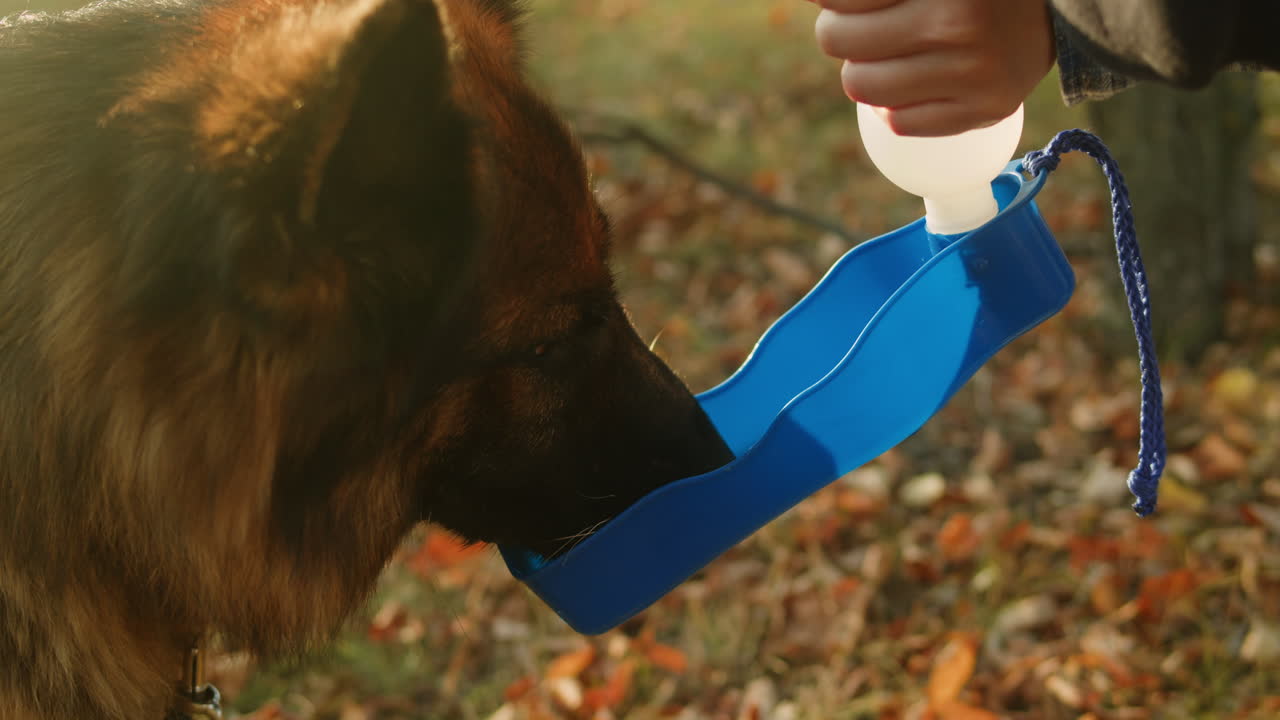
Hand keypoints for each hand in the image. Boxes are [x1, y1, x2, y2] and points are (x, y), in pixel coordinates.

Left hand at [811, 0, 1055, 136]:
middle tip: (860, 27)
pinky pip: (900, 123)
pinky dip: (893, 107)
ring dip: (861, 72)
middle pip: (839, 40)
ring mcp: (973, 72)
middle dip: (838, 32)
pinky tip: (910, 84)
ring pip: (862, 86)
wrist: (1061, 9)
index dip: (831, 0)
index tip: (842, 3)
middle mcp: (957, 24)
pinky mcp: (985, 108)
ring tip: (883, 58)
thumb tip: (820, 0)